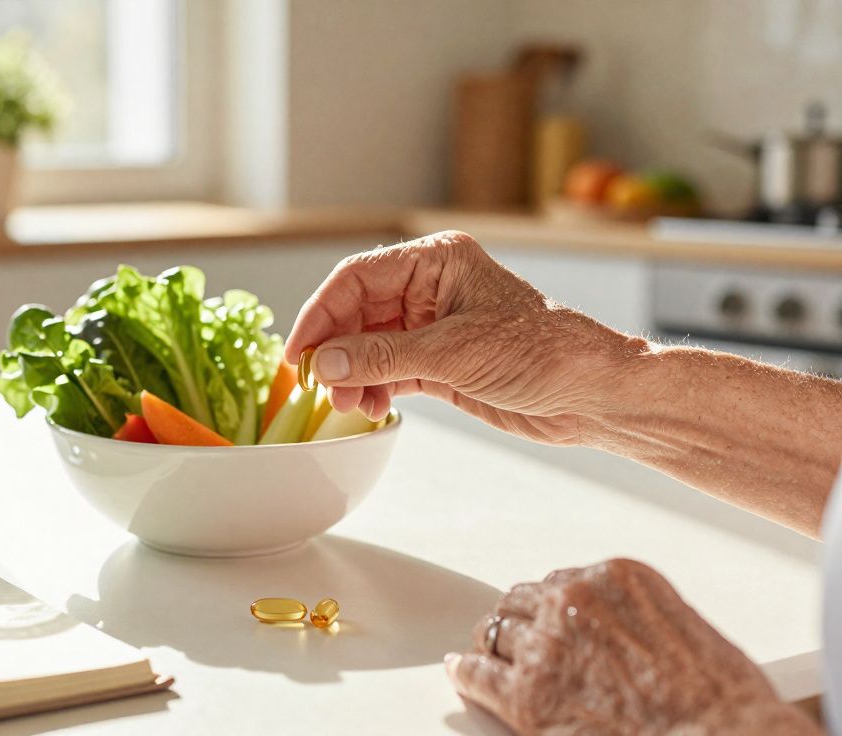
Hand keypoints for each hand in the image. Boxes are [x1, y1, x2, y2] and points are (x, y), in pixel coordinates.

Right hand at [285, 231, 644, 444]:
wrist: (595, 395)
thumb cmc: (546, 354)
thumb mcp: (455, 353)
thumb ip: (383, 356)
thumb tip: (325, 363)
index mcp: (437, 260)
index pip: (356, 278)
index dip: (320, 314)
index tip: (299, 353)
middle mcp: (431, 288)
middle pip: (356, 312)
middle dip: (337, 351)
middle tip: (324, 388)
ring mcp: (434, 327)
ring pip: (368, 345)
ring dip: (353, 375)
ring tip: (351, 406)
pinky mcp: (440, 363)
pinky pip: (388, 370)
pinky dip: (373, 389)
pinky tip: (371, 408)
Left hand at [446, 559, 818, 734]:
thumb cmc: (719, 697)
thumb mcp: (680, 626)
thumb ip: (631, 616)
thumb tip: (607, 630)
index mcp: (615, 577)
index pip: (559, 582)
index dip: (548, 608)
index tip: (544, 619)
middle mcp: (574, 600)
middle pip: (521, 603)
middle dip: (520, 623)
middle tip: (515, 642)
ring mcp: (547, 644)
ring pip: (497, 633)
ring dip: (498, 647)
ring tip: (488, 658)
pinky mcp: (528, 693)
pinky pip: (478, 673)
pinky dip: (468, 672)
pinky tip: (462, 672)